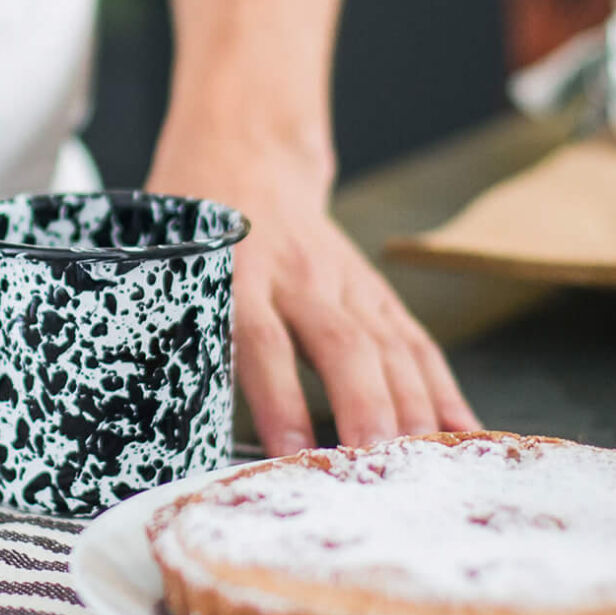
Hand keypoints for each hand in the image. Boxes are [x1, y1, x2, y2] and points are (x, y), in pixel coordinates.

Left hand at [146, 126, 477, 455]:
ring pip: (387, 343)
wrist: (244, 154)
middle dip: (363, 405)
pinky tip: (461, 429)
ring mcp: (344, 281)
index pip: (261, 339)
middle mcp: (298, 276)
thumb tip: (155, 413)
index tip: (291, 450)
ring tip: (422, 460)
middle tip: (375, 460)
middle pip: (341, 343)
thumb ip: (165, 325)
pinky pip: (413, 341)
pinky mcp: (373, 291)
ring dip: (410, 405)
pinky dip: (441, 387)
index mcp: (236, 273)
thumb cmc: (194, 228)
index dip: (279, 397)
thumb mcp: (164, 266)